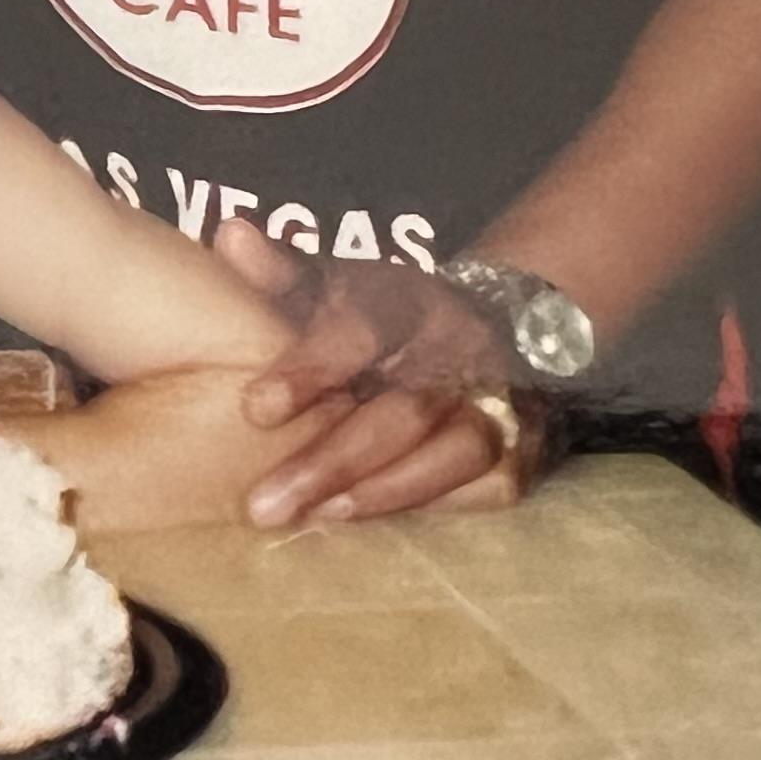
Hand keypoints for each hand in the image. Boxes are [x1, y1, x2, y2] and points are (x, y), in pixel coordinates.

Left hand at [209, 220, 547, 527]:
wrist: (493, 329)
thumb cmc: (385, 320)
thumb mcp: (337, 285)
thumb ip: (282, 271)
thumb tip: (232, 235)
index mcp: (409, 301)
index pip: (362, 330)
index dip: (312, 369)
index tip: (255, 409)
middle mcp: (463, 348)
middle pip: (405, 409)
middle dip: (333, 459)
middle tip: (263, 505)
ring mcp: (503, 397)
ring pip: (457, 451)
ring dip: (385, 491)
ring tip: (315, 520)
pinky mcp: (528, 445)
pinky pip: (491, 485)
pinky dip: (438, 506)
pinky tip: (373, 524)